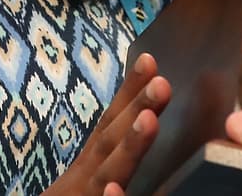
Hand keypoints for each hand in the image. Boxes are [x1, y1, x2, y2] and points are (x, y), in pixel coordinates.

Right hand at [43, 52, 170, 195]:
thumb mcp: (84, 185)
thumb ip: (104, 167)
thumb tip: (133, 129)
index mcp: (85, 173)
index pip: (106, 127)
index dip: (127, 94)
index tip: (150, 60)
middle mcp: (78, 185)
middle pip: (106, 144)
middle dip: (134, 110)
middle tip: (163, 81)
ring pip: (104, 179)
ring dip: (127, 150)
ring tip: (149, 120)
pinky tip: (114, 192)